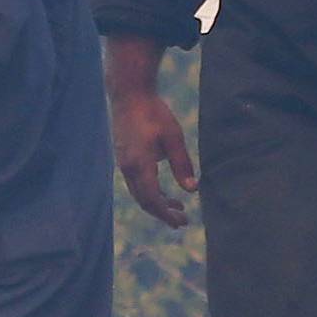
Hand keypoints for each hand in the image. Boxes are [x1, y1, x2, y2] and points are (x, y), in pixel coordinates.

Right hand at [112, 88, 197, 225]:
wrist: (129, 94)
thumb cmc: (153, 113)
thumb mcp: (173, 137)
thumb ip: (182, 165)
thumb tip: (192, 190)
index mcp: (140, 165)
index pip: (152, 200)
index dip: (166, 214)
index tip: (182, 222)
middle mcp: (128, 168)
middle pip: (144, 201)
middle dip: (163, 213)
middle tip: (183, 221)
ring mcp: (123, 163)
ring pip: (139, 193)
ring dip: (157, 203)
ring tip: (178, 206)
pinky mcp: (124, 158)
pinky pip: (136, 183)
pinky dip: (150, 192)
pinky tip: (164, 191)